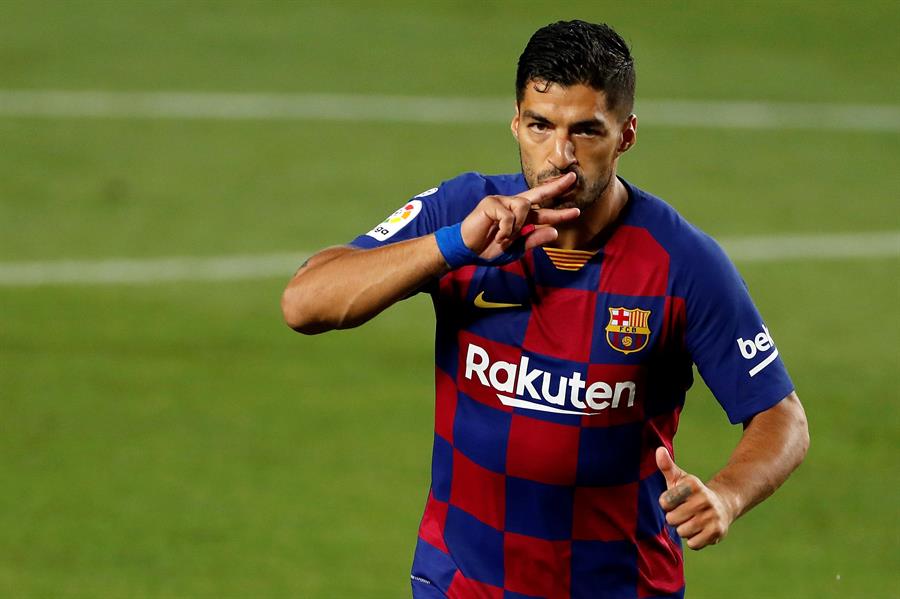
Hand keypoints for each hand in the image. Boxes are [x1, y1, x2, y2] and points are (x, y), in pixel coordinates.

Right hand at [460, 172, 579, 259]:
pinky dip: (506, 230)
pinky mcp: (491, 202)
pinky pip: (509, 215)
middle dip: (556, 186)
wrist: (467, 250)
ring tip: (505, 238)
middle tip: (572, 178)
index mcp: (521, 216)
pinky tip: (498, 236)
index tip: (576, 211)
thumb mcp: (516, 249)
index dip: (560, 212)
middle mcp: (513, 205)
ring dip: (517, 226)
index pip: (543, 210)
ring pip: (524, 206)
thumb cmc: (489, 248)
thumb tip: (554, 232)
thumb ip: (533, 240)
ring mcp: (502, 201)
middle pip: (538, 193)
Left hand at [656, 447, 734, 549]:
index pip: (664, 502)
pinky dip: (694, 540)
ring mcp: (712, 516)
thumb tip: (659, 450)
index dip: (667, 504)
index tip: (675, 500)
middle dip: (675, 518)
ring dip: (684, 529)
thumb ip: (667, 466)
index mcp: (692, 485)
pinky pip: (693, 544)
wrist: (723, 505)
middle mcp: (704, 499)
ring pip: (682, 532)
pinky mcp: (717, 531)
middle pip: (672, 519)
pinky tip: (700, 530)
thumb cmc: (692, 493)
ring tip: (692, 521)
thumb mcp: (680, 479)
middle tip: (685, 513)